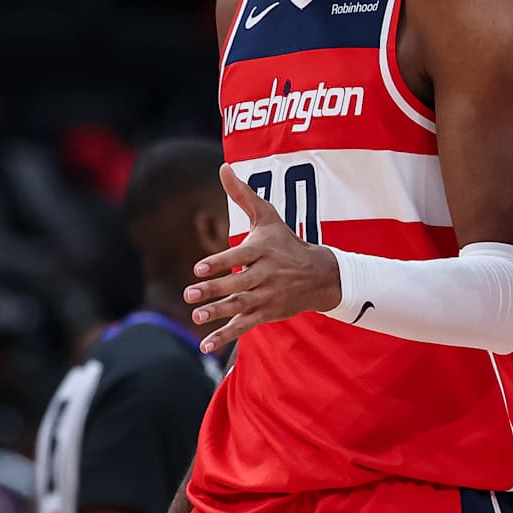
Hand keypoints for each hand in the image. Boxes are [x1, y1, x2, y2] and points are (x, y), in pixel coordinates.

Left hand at [185, 165, 341, 353]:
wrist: (322, 275)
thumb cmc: (287, 242)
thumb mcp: (269, 217)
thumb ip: (243, 195)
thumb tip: (223, 167)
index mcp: (264, 250)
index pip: (240, 256)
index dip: (220, 263)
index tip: (199, 267)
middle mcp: (266, 274)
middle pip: (238, 283)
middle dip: (214, 289)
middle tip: (189, 294)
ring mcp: (267, 296)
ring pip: (240, 306)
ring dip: (218, 313)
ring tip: (196, 316)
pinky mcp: (267, 313)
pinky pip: (244, 326)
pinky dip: (225, 336)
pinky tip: (205, 345)